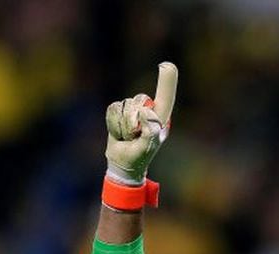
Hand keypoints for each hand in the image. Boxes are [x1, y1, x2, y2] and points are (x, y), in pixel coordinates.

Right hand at [105, 62, 177, 184]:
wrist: (122, 163)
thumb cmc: (139, 157)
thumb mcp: (147, 147)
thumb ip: (150, 131)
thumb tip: (146, 111)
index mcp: (160, 118)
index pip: (165, 97)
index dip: (166, 82)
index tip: (166, 65)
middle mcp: (147, 111)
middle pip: (138, 100)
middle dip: (133, 121)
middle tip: (135, 137)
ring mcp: (133, 110)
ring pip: (124, 105)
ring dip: (122, 125)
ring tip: (127, 137)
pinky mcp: (119, 111)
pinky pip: (112, 109)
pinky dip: (113, 124)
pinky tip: (118, 133)